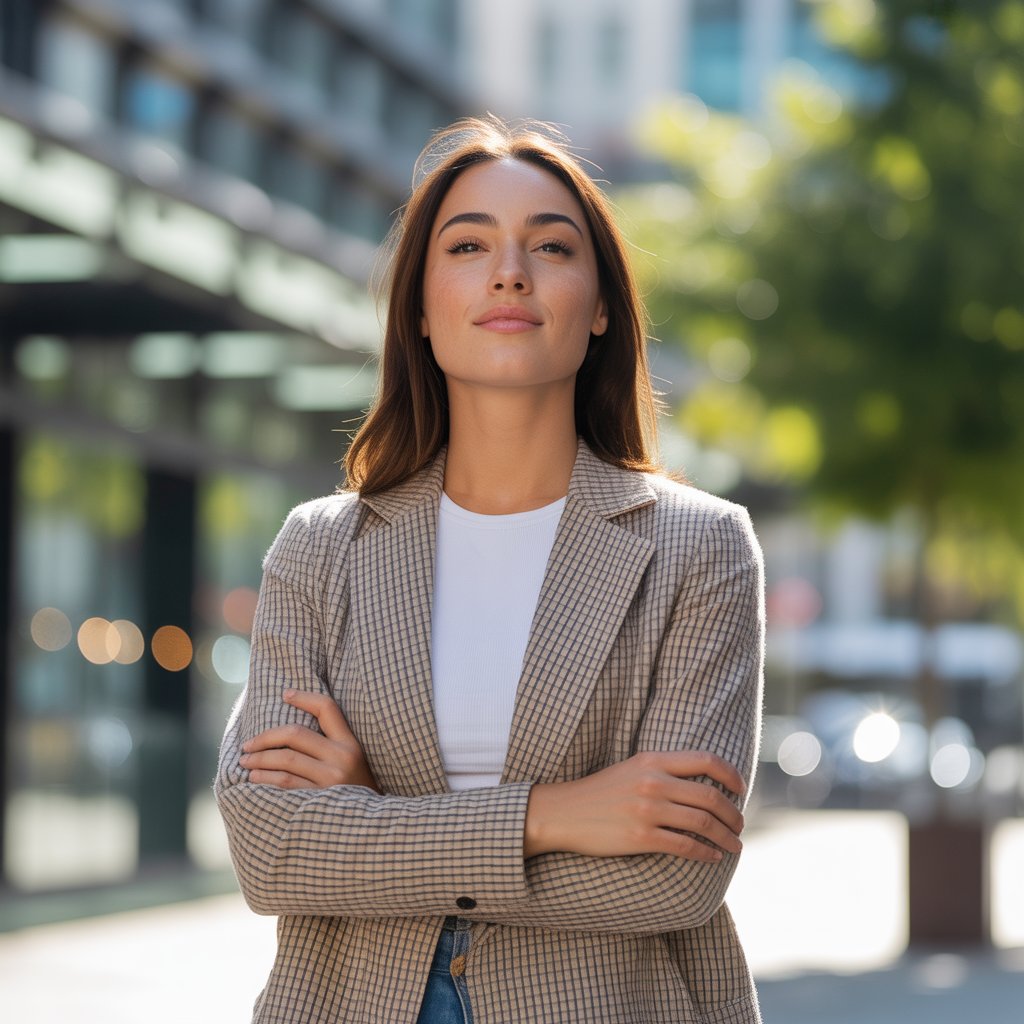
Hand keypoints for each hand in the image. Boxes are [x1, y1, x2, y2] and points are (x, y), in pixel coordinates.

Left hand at [239, 689, 380, 791]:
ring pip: (286, 760)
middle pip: (296, 734)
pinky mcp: (318, 801)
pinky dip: (265, 779)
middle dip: (265, 737)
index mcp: (351, 744)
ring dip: (260, 759)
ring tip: (246, 762)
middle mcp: (342, 758)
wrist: (368, 827)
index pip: (327, 709)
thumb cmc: (353, 790)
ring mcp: (330, 780)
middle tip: (247, 745)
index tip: (285, 694)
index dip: (304, 697)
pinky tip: (255, 779)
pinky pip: (285, 784)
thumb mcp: (352, 761)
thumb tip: (287, 729)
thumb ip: (330, 744)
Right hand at [524, 750, 744, 862]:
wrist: (563, 812)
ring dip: (726, 837)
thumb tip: (703, 784)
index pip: (706, 760)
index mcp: (652, 760)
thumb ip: (664, 771)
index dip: (731, 775)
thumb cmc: (601, 792)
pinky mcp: (641, 837)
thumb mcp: (632, 769)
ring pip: (703, 823)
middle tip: (740, 826)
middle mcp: (653, 782)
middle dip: (734, 814)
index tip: (741, 790)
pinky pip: (685, 846)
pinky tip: (712, 857)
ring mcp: (647, 810)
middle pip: (711, 796)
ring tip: (734, 846)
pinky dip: (705, 853)